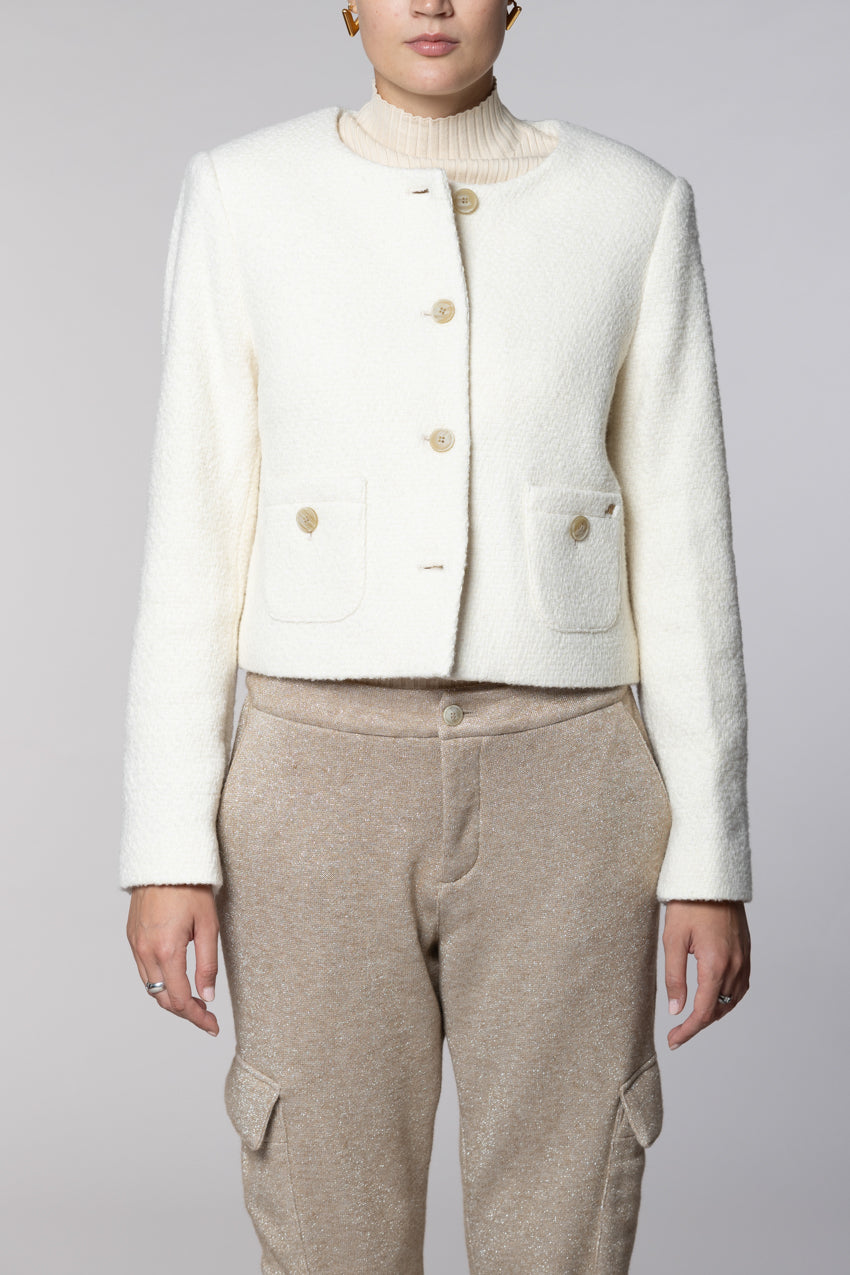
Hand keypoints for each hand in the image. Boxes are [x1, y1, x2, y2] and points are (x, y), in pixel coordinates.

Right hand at [126, 885, 220, 1035]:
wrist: (163, 860)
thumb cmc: (191, 888)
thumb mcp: (209, 925)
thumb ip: (207, 964)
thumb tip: (208, 995)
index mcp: (167, 949)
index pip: (181, 999)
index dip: (198, 1017)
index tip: (213, 1026)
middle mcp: (146, 951)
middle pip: (163, 998)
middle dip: (186, 1012)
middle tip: (207, 1018)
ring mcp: (136, 944)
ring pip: (151, 987)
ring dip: (172, 999)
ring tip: (195, 1002)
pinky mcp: (132, 937)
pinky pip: (144, 970)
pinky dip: (160, 982)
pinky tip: (177, 980)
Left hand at [662, 900, 749, 1049]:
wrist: (711, 878)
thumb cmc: (688, 905)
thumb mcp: (672, 940)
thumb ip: (674, 977)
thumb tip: (676, 1010)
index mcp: (715, 965)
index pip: (703, 1012)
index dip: (688, 1031)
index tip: (674, 1041)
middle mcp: (734, 966)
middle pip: (719, 1009)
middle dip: (699, 1024)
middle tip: (678, 1032)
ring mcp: (743, 959)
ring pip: (732, 1000)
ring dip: (714, 1012)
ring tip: (693, 1018)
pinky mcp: (746, 952)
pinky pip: (741, 986)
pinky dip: (728, 998)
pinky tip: (715, 997)